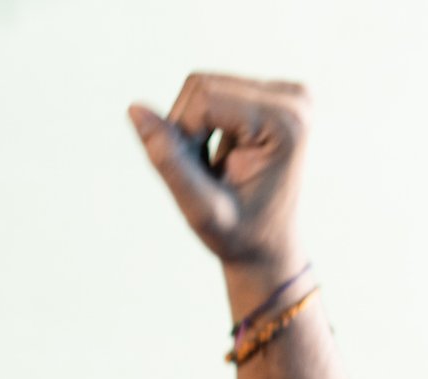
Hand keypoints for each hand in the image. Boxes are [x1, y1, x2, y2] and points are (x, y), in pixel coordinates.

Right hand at [129, 74, 309, 284]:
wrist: (269, 246)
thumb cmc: (239, 235)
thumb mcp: (200, 208)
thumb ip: (168, 160)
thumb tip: (134, 108)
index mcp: (286, 120)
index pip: (204, 98)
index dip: (183, 137)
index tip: (198, 178)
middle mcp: (294, 96)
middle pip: (203, 84)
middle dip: (186, 129)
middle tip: (202, 174)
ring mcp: (287, 91)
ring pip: (203, 85)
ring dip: (192, 127)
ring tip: (212, 167)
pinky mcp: (274, 93)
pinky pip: (213, 89)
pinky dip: (202, 123)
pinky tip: (222, 154)